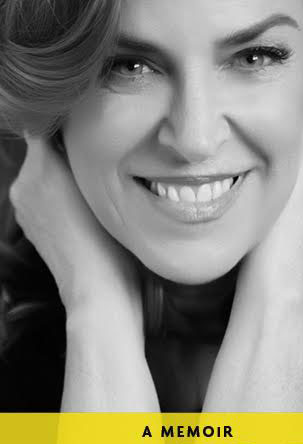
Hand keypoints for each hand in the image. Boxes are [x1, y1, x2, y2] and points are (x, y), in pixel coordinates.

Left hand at [9, 134, 141, 315]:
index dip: (64, 126)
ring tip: (90, 192)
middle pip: (40, 151)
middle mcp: (23, 183)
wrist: (98, 288)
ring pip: (40, 176)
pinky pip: (41, 198)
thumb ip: (80, 153)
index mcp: (40, 166)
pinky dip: (57, 199)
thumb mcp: (101, 186)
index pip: (42, 126)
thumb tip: (73, 130)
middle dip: (62, 154)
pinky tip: (81, 213)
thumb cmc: (108, 241)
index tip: (86, 130)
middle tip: (95, 163)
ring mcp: (23, 207)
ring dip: (60, 177)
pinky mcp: (29, 226)